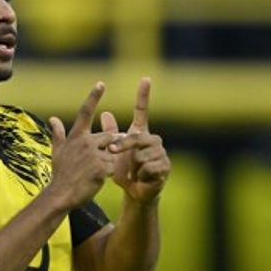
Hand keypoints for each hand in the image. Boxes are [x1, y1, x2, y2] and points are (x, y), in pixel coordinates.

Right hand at [48, 83, 115, 209]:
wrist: (61, 194)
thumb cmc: (60, 174)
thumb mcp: (57, 152)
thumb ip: (58, 134)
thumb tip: (53, 118)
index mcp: (76, 136)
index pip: (85, 112)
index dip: (94, 97)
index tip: (101, 83)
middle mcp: (85, 142)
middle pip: (109, 136)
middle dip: (111, 145)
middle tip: (101, 160)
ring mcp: (93, 154)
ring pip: (113, 151)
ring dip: (110, 161)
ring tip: (96, 172)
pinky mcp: (101, 167)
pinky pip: (114, 165)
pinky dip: (110, 172)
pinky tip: (99, 179)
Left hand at [100, 77, 169, 203]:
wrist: (135, 192)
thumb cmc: (125, 172)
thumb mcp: (113, 154)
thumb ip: (110, 135)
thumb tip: (104, 113)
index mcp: (140, 133)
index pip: (142, 111)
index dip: (143, 95)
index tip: (145, 78)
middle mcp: (153, 140)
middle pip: (136, 137)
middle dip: (123, 147)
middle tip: (113, 153)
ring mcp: (161, 152)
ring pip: (141, 155)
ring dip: (133, 167)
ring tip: (135, 172)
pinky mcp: (165, 166)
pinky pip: (148, 167)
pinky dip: (141, 175)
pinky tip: (143, 178)